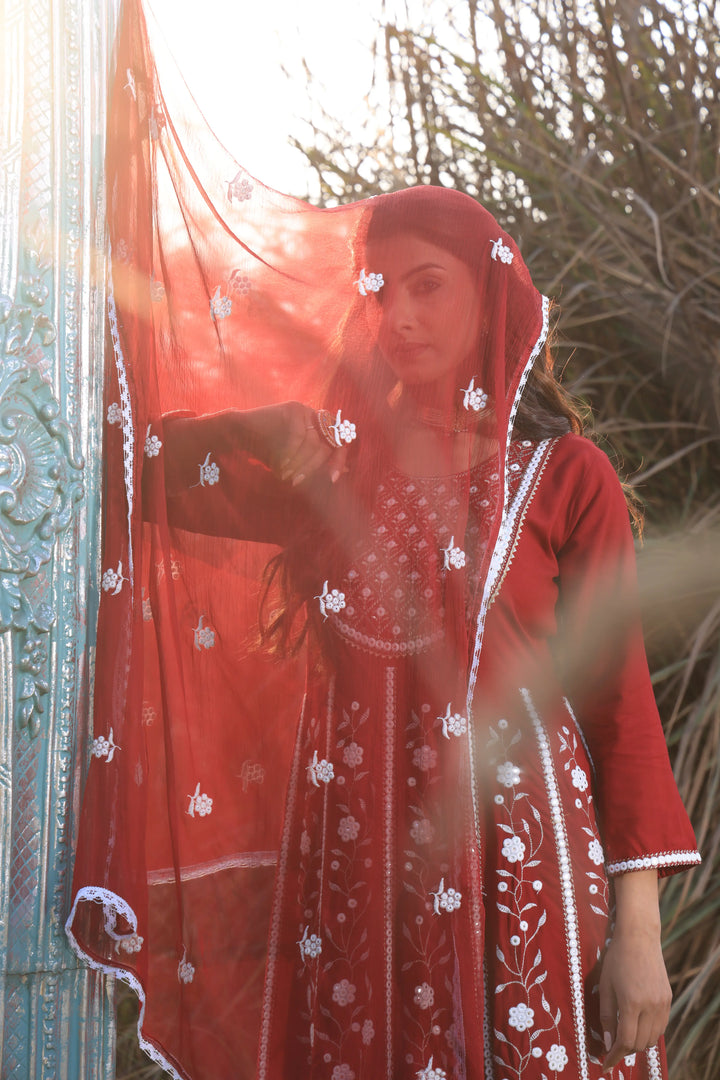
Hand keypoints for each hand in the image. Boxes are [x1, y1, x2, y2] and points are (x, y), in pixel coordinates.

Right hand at [242, 402, 347, 485]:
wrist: (239, 434)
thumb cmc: (267, 450)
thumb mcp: (294, 462)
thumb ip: (315, 464)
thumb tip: (344, 471)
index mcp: (319, 429)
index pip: (338, 443)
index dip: (338, 461)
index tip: (332, 479)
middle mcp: (315, 417)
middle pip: (325, 446)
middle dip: (311, 467)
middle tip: (296, 482)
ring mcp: (306, 410)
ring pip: (312, 443)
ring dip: (298, 463)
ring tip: (284, 474)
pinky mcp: (293, 408)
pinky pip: (298, 435)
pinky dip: (290, 453)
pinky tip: (281, 463)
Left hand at [599, 873, 670, 1071]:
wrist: (639, 937)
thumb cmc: (616, 959)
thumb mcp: (605, 987)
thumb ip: (606, 1017)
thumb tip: (607, 1043)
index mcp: (632, 1003)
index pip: (626, 1041)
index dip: (615, 1056)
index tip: (606, 1063)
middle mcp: (651, 1006)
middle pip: (640, 1043)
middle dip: (625, 1050)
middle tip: (612, 1047)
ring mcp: (662, 1003)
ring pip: (653, 1038)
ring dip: (639, 1042)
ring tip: (625, 1036)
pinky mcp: (668, 999)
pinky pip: (661, 1026)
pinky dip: (650, 1032)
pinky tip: (638, 1025)